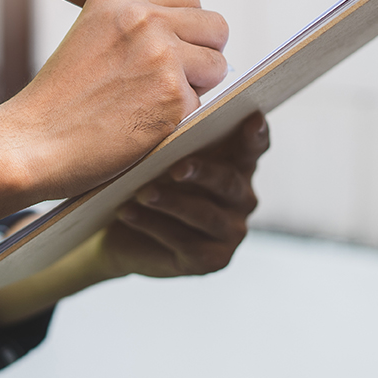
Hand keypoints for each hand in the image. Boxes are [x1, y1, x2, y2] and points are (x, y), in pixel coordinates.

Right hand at [0, 0, 228, 201]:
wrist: (29, 143)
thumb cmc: (56, 102)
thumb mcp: (90, 39)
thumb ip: (135, 29)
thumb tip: (192, 39)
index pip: (189, 1)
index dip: (185, 33)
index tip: (168, 55)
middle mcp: (144, 17)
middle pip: (214, 27)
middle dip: (201, 57)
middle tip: (171, 84)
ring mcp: (161, 56)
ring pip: (216, 66)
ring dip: (194, 89)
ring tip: (149, 106)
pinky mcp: (173, 97)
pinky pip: (201, 106)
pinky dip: (178, 122)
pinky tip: (140, 128)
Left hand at [96, 112, 269, 279]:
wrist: (121, 234)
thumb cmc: (148, 183)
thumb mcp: (161, 159)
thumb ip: (175, 139)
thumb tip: (165, 116)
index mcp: (236, 165)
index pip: (253, 147)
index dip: (256, 134)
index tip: (252, 118)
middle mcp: (242, 198)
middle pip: (227, 181)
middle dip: (202, 172)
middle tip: (176, 168)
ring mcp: (230, 231)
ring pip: (205, 215)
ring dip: (172, 202)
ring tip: (143, 193)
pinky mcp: (212, 260)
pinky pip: (185, 242)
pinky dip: (153, 225)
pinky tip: (128, 212)